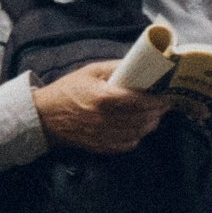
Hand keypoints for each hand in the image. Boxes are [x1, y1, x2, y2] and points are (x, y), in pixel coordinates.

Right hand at [34, 63, 166, 154]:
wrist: (45, 117)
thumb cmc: (67, 90)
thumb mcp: (90, 71)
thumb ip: (115, 68)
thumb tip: (139, 66)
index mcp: (103, 98)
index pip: (139, 101)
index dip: (157, 99)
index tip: (166, 95)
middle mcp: (106, 119)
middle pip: (142, 118)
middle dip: (157, 111)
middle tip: (163, 104)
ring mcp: (104, 135)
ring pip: (139, 132)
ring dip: (150, 123)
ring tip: (153, 114)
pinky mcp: (102, 147)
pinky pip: (129, 144)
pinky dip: (137, 135)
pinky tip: (137, 126)